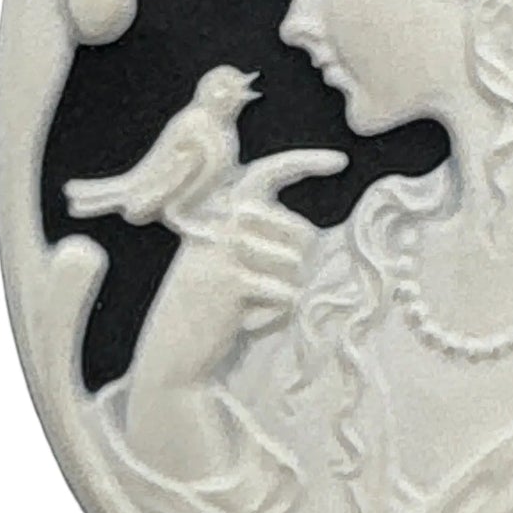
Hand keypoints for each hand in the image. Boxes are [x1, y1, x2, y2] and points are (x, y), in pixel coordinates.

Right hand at [132, 148, 347, 391]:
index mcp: (220, 210)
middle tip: (263, 290)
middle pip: (302, 233)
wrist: (171, 351)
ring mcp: (225, 246)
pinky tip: (243, 322)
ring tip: (247, 305)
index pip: (267, 173)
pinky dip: (275, 317)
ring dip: (283, 294)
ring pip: (298, 265)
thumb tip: (310, 237)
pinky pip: (288, 295)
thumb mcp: (224, 261)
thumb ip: (256, 237)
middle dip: (298, 265)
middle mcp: (222, 220)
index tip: (341, 161)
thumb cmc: (209, 306)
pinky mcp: (232, 279)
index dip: (306, 163)